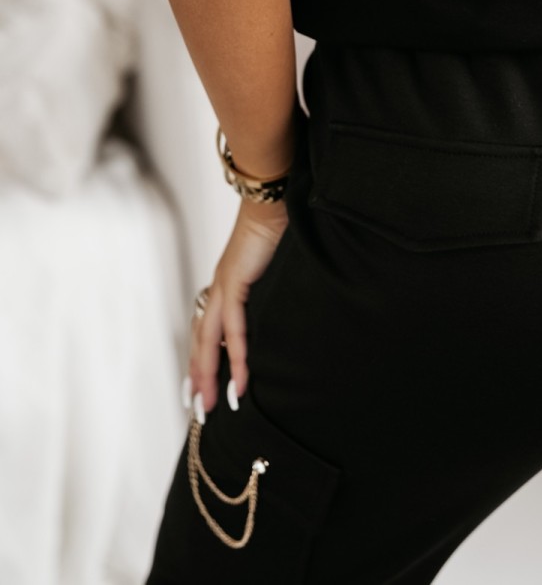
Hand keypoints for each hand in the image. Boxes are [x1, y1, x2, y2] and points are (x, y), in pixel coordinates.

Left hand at [187, 196, 288, 419]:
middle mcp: (218, 289)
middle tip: (197, 409)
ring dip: (208, 376)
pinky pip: (233, 329)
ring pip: (208, 341)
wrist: (273, 198)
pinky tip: (239, 380)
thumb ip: (267, 289)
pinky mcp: (235, 282)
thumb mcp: (271, 267)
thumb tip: (278, 308)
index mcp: (225, 286)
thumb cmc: (278, 226)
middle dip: (198, 378)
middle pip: (200, 342)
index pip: (206, 331)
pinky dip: (235, 356)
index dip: (201, 360)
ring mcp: (224, 286)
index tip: (198, 388)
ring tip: (211, 404)